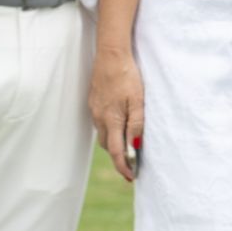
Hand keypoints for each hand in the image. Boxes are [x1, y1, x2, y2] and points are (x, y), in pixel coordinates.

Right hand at [88, 45, 144, 182]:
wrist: (111, 53)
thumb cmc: (127, 75)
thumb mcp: (137, 100)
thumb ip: (136, 124)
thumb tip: (135, 147)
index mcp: (111, 119)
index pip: (116, 151)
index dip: (123, 166)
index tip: (131, 177)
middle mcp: (99, 117)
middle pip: (107, 145)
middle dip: (118, 157)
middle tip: (132, 164)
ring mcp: (94, 109)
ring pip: (103, 133)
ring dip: (113, 142)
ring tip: (127, 146)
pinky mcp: (94, 101)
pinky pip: (100, 121)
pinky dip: (109, 128)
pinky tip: (118, 123)